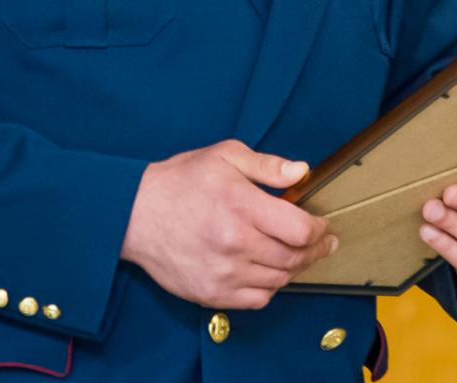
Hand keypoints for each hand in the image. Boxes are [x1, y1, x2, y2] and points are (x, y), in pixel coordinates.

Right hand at [120, 139, 336, 309]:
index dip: (319, 230)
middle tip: (323, 244)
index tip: (322, 226)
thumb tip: (301, 172)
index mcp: (241, 206)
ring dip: (293, 268)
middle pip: (294, 258)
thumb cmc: (180, 182)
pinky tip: (267, 271)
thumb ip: (266, 165)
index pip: (300, 230)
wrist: (134, 214)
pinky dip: (269, 287)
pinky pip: (257, 299)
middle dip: (315, 251)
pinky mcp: (211, 294)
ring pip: (278, 280)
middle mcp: (235, 243)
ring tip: (295, 255)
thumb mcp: (223, 157)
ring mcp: (223, 273)